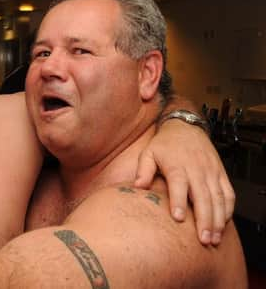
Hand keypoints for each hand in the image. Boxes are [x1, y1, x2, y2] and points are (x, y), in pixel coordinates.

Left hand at [134, 120, 233, 245]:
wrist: (186, 126)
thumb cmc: (165, 143)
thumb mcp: (148, 152)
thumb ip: (143, 170)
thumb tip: (137, 187)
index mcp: (177, 165)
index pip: (179, 185)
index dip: (178, 201)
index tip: (178, 218)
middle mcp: (197, 169)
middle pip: (203, 197)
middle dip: (204, 220)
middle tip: (204, 240)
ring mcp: (211, 172)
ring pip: (218, 198)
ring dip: (218, 219)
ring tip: (215, 238)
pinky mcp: (220, 173)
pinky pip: (228, 193)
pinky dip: (228, 209)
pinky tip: (224, 222)